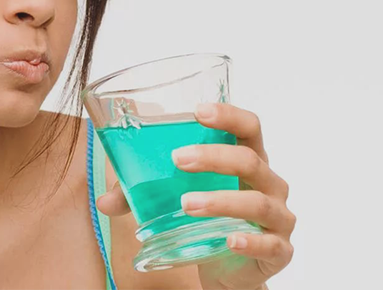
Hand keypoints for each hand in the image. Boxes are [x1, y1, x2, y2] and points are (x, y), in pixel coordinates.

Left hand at [96, 103, 295, 289]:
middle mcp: (269, 183)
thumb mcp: (179, 200)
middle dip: (213, 157)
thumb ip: (142, 196)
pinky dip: (249, 241)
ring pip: (257, 202)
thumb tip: (104, 200)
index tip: (198, 111)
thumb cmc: (210, 222)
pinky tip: (229, 240)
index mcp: (249, 161)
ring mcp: (278, 217)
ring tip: (187, 205)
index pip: (249, 127)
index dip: (229, 115)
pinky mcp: (278, 250)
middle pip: (250, 160)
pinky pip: (269, 244)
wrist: (232, 271)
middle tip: (178, 160)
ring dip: (221, 201)